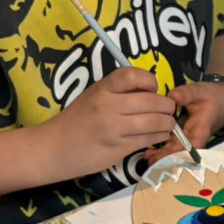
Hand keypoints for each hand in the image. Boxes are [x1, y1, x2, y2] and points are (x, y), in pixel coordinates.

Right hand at [42, 67, 175, 179]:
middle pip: (151, 101)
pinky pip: (148, 139)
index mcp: (102, 89)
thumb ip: (117, 91)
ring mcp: (114, 128)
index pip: (132, 75)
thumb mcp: (93, 96)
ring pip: (155, 122)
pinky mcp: (119, 147)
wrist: (54, 147)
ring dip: (168, 123)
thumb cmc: (77, 120)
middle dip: (167, 106)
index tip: (152, 89)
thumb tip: (149, 89)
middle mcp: (108, 106)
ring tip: (168, 124)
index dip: (149, 80)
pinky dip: (159, 136)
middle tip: (168, 109)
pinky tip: (159, 135)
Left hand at [144, 80, 223, 163]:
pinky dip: (161, 151)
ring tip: (148, 159)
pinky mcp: (181, 136)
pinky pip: (171, 145)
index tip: (171, 158)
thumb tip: (173, 96)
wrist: (222, 99)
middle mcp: (194, 137)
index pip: (194, 144)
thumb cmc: (213, 96)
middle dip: (168, 158)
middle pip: (182, 152)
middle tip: (152, 162)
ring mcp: (187, 138)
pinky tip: (148, 154)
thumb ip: (188, 93)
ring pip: (175, 151)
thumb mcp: (201, 91)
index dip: (183, 153)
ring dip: (162, 157)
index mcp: (202, 128)